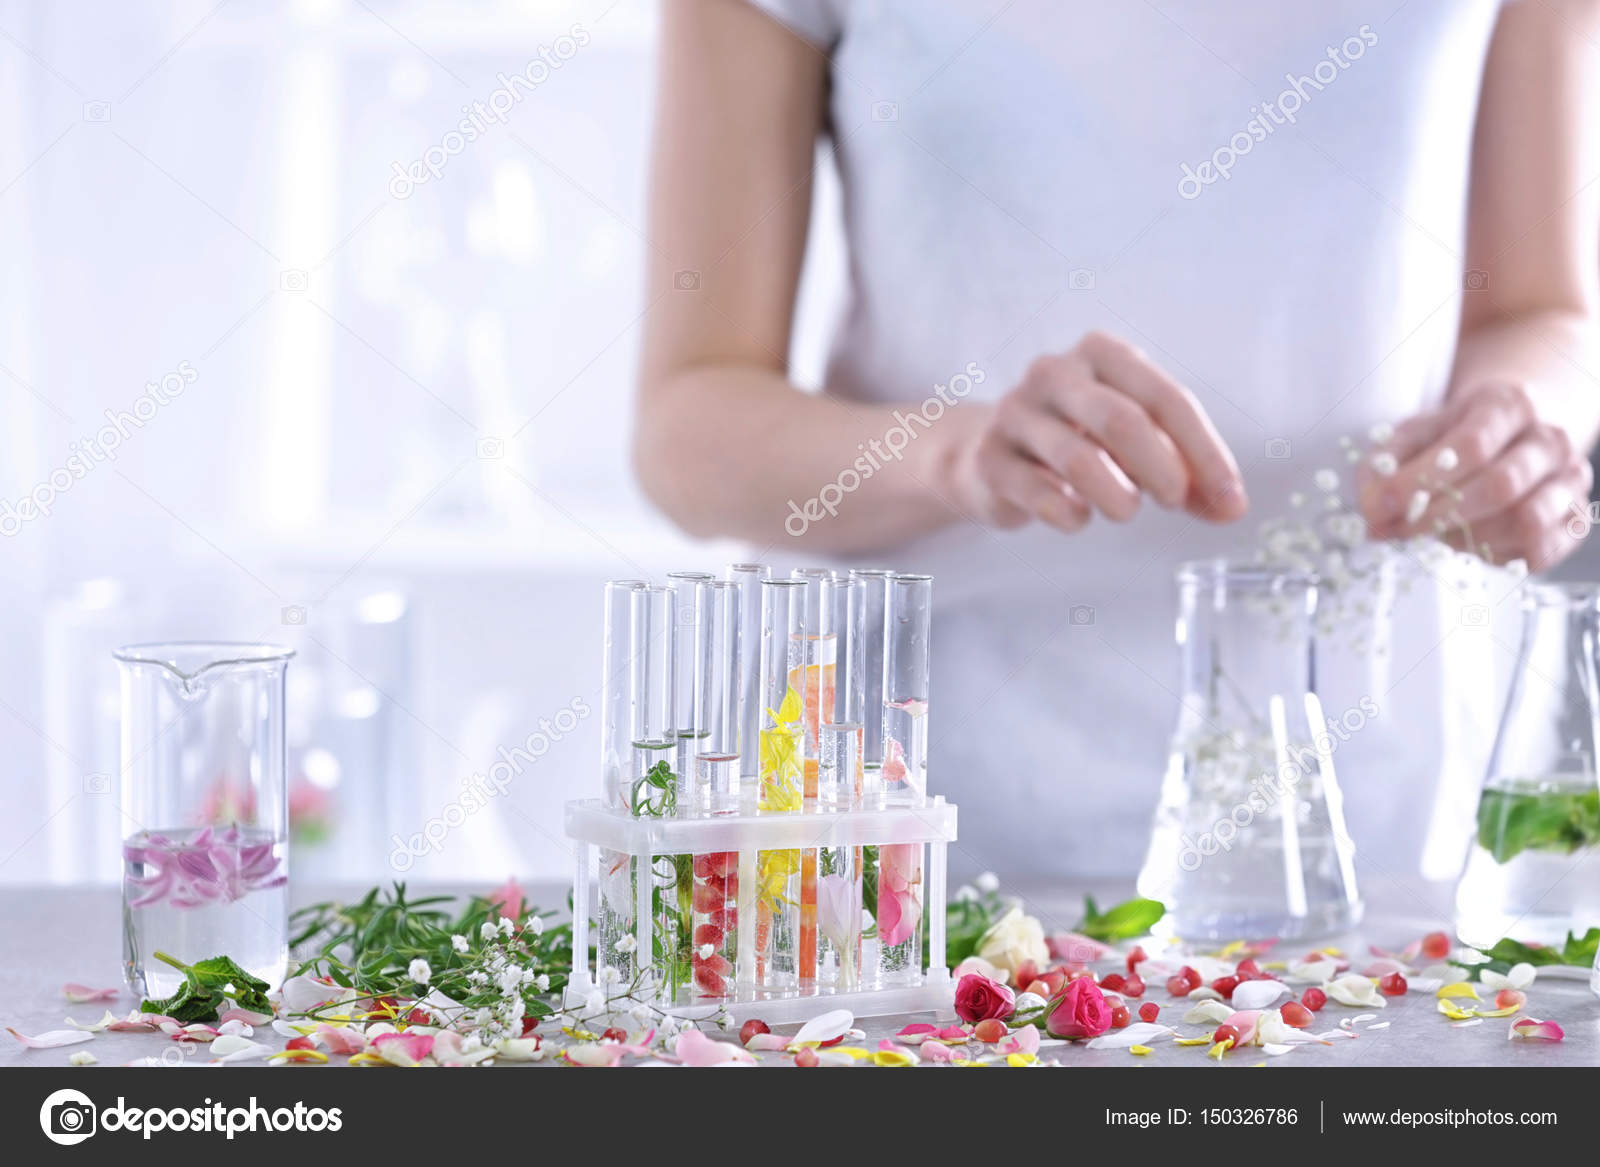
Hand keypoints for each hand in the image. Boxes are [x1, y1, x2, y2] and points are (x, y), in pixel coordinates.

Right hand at [955, 331, 1248, 531]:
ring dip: (1117, 497)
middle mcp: (1054, 373)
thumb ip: (1185, 473)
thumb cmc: (1077, 441)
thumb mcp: (1136, 445)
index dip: (1205, 453)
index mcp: (1101, 353)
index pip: (1165, 399)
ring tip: (1126, 511)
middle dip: (1162, 470)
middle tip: (1175, 502)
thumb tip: (1230, 508)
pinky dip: (1072, 515)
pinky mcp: (989, 460)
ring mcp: (1015, 414)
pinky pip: (1040, 493)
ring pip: (1079, 459)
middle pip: (1122, 420)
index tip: (1230, 500)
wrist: (986, 455)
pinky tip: (1079, 517)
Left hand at [1358, 382, 1593, 570]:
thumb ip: (1385, 466)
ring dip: (1469, 537)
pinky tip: (1470, 542)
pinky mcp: (1574, 519)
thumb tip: (1371, 511)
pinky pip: (1539, 550)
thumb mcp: (1414, 434)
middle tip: (1397, 531)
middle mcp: (1549, 440)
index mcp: (1509, 405)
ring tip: (1436, 533)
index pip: (1471, 446)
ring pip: (1527, 521)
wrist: (1510, 434)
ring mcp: (1569, 480)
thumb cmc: (1454, 436)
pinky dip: (1497, 554)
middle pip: (1501, 485)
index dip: (1419, 482)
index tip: (1377, 507)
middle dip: (1438, 517)